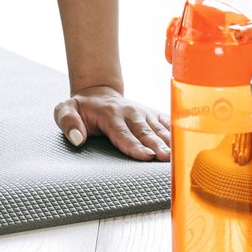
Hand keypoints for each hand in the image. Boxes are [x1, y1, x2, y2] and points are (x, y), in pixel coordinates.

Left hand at [54, 85, 171, 161]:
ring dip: (168, 141)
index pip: (122, 133)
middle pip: (144, 132)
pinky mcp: (152, 114)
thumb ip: (67, 122)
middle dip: (156, 145)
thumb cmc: (82, 107)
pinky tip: (186, 142)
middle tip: (166, 159)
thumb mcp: (65, 109)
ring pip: (158, 128)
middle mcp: (130, 113)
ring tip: (177, 155)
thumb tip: (78, 138)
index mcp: (110, 114)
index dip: (134, 145)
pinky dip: (176, 131)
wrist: (99, 92)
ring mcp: (143, 113)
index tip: (145, 156)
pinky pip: (166, 122)